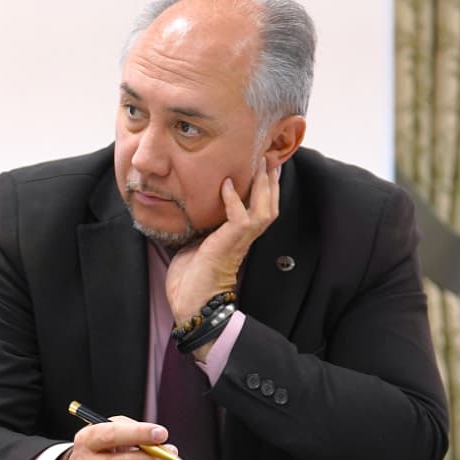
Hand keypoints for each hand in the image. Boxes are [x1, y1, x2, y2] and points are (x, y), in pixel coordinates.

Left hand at [166, 156, 280, 325]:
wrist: (192, 304)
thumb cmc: (191, 278)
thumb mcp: (195, 243)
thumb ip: (200, 226)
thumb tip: (188, 207)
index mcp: (238, 236)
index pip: (258, 207)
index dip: (263, 187)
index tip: (261, 165)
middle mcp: (244, 237)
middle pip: (269, 204)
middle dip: (270, 180)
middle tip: (268, 156)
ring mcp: (239, 241)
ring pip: (264, 208)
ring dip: (263, 185)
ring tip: (260, 163)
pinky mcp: (229, 245)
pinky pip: (239, 218)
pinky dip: (234, 200)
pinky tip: (228, 184)